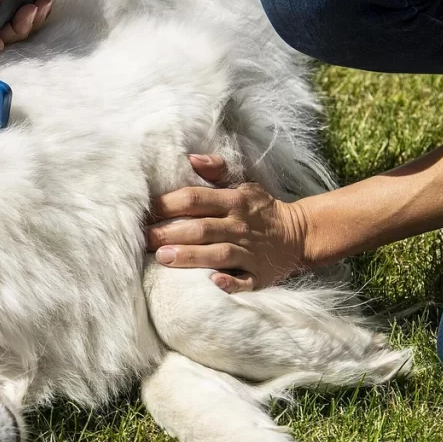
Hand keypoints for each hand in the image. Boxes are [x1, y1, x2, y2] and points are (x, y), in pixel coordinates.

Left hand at [145, 155, 309, 292]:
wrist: (300, 235)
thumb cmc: (258, 210)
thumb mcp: (243, 184)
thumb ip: (216, 169)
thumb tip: (190, 158)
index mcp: (233, 201)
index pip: (194, 199)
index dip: (166, 204)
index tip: (142, 211)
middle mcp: (239, 226)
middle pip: (201, 228)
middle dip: (170, 233)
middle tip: (143, 239)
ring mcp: (250, 253)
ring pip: (219, 253)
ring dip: (191, 256)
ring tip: (163, 258)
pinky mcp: (259, 276)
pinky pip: (244, 281)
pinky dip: (229, 283)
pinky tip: (211, 283)